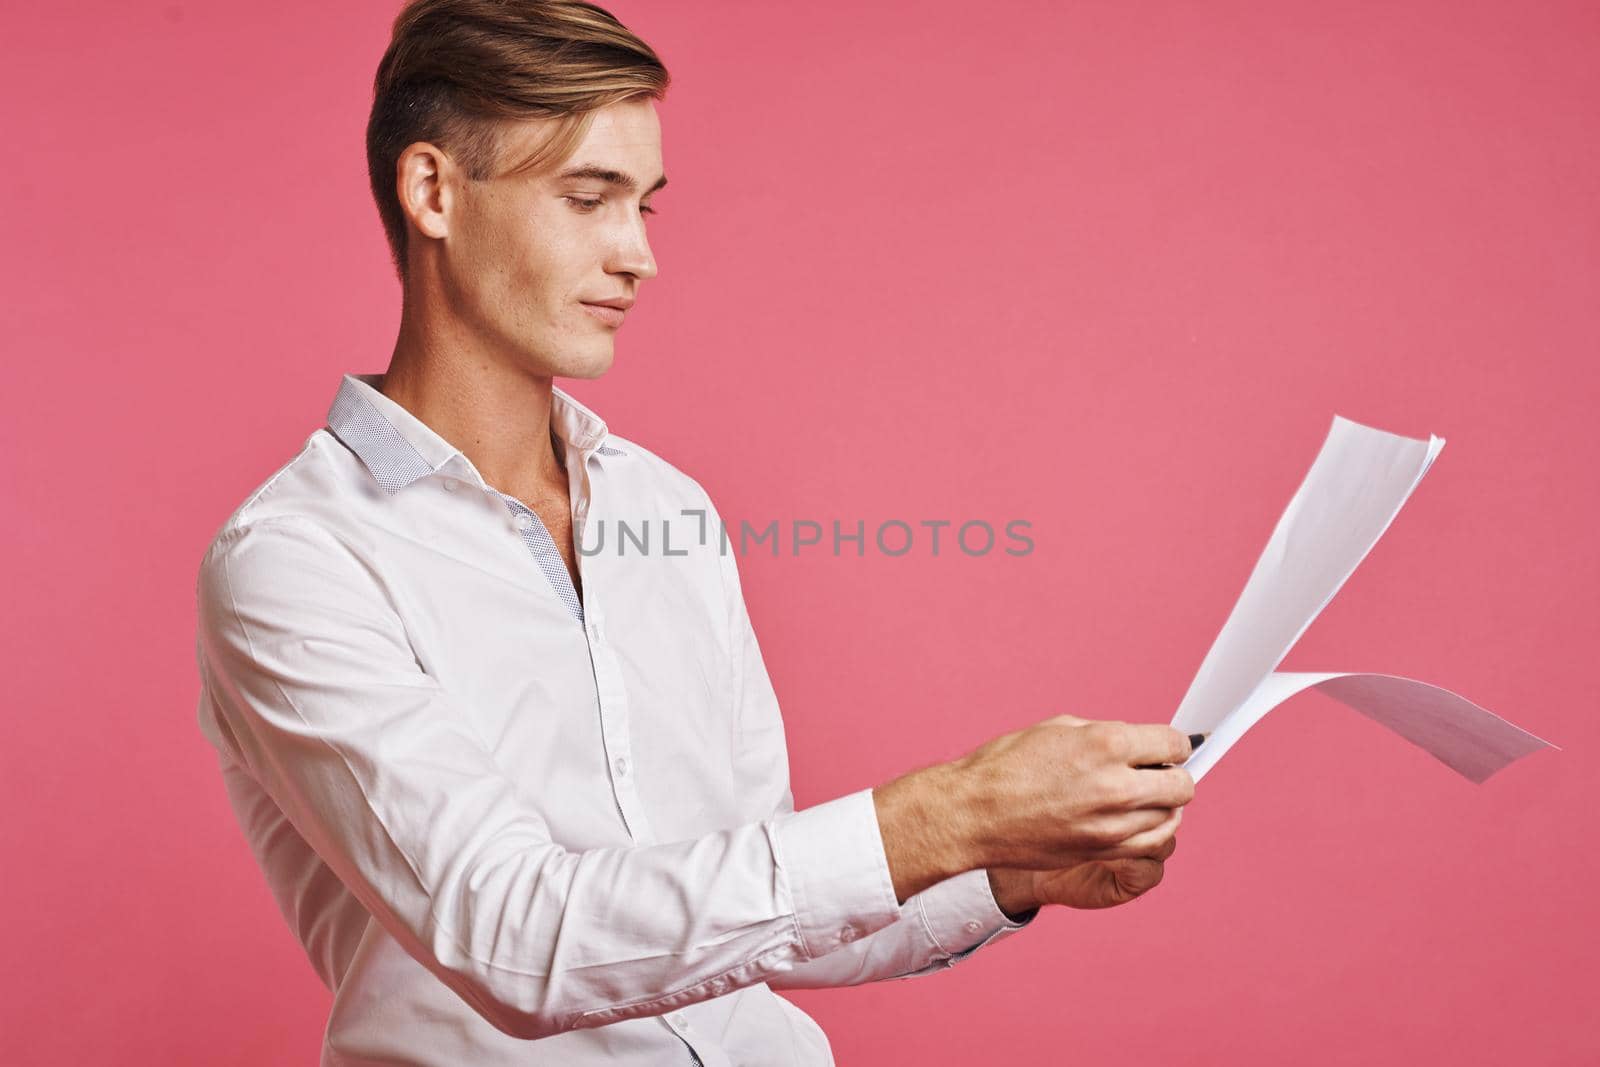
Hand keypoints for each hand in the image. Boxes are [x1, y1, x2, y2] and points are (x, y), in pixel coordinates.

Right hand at [874, 717, 1194, 903]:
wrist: (974, 813)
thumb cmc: (1007, 765)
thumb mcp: (1060, 730)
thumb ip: (1105, 736)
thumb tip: (1136, 745)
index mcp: (1108, 744)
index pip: (1174, 744)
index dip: (1171, 746)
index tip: (1163, 749)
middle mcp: (1118, 785)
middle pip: (1182, 785)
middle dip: (1173, 776)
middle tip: (1157, 774)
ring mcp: (1112, 824)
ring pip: (1171, 818)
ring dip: (1163, 806)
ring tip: (1143, 798)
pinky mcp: (1102, 850)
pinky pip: (1151, 844)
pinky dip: (1151, 832)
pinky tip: (1135, 821)